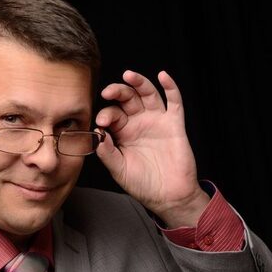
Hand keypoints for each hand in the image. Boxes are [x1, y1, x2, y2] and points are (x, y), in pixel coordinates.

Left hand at [95, 70, 209, 227]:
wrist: (167, 196)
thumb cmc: (142, 184)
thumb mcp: (118, 169)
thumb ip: (107, 152)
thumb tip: (97, 133)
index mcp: (122, 132)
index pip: (112, 114)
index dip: (106, 114)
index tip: (101, 122)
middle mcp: (138, 123)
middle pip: (127, 99)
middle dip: (117, 92)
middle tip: (108, 92)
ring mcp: (156, 121)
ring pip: (147, 94)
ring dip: (138, 83)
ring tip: (128, 75)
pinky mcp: (174, 124)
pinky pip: (174, 102)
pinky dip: (170, 87)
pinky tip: (163, 76)